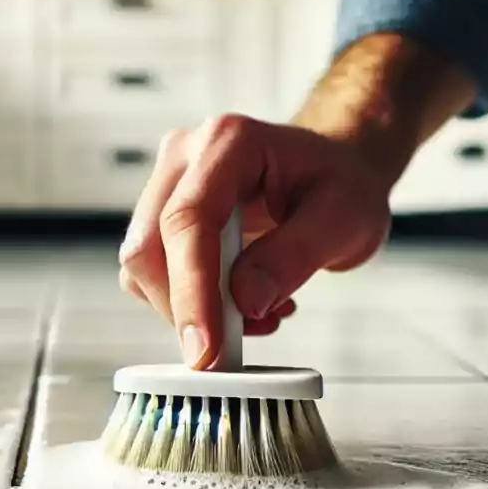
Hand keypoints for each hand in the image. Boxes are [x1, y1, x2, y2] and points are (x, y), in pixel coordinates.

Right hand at [117, 34, 475, 368]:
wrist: (335, 170)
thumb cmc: (341, 184)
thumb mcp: (344, 219)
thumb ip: (294, 256)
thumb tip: (245, 300)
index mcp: (229, 142)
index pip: (187, 220)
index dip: (191, 290)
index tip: (205, 347)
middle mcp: (185, 156)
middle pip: (150, 246)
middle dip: (185, 309)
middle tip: (235, 346)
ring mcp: (167, 185)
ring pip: (143, 266)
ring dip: (189, 308)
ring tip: (256, 313)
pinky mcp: (161, 217)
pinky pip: (153, 274)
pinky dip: (189, 304)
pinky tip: (238, 303)